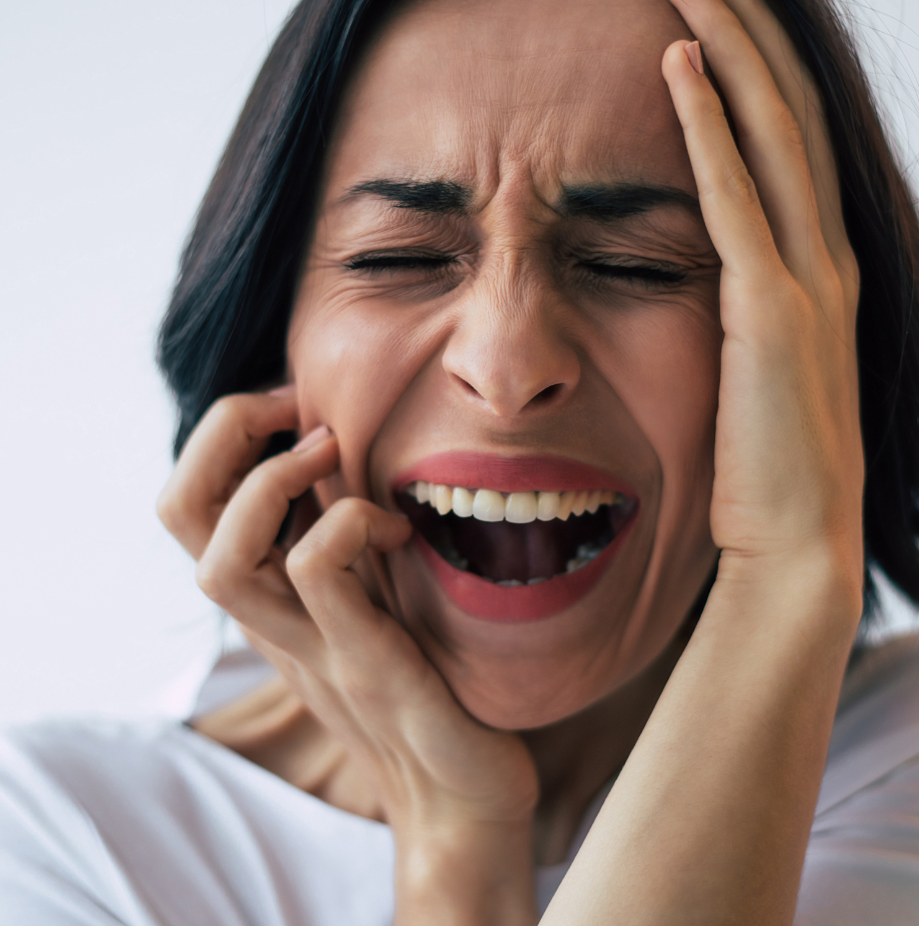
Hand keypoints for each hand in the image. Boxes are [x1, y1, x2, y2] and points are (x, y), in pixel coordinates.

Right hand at [157, 391, 537, 924]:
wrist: (462, 793)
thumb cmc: (432, 679)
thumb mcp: (377, 591)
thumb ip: (350, 538)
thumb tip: (355, 455)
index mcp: (272, 595)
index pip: (190, 504)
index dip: (223, 435)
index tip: (295, 402)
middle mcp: (272, 620)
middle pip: (178, 515)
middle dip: (223, 434)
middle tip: (298, 405)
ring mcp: (311, 647)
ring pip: (219, 562)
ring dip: (270, 480)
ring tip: (332, 448)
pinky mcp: (363, 665)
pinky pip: (315, 576)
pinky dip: (347, 524)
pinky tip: (398, 526)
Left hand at [663, 0, 863, 602]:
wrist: (794, 549)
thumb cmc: (759, 471)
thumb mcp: (752, 371)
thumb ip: (738, 309)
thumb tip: (694, 271)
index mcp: (815, 273)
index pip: (787, 141)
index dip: (753, 64)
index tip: (704, 9)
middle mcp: (825, 261)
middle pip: (788, 112)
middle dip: (743, 25)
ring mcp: (807, 284)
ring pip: (772, 134)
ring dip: (729, 46)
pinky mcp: (772, 316)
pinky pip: (737, 202)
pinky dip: (711, 130)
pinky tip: (680, 68)